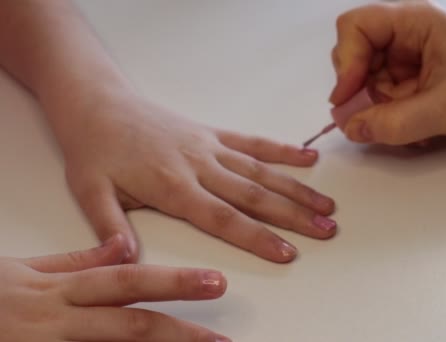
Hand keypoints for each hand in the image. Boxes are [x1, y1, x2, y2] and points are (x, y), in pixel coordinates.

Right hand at [0, 235, 230, 341]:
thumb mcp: (23, 270)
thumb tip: (125, 246)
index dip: (173, 282)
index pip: (126, 281)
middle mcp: (54, 323)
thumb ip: (77, 261)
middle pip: (129, 327)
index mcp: (57, 290)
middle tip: (224, 340)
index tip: (216, 282)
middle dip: (181, 334)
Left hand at [55, 90, 336, 262]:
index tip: (287, 252)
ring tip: (326, 206)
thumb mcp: (89, 192)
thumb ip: (109, 227)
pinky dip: (282, 150)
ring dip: (297, 189)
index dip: (258, 236)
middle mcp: (200, 165)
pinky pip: (252, 142)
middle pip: (254, 195)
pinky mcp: (212, 133)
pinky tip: (308, 158)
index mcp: (173, 185)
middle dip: (293, 216)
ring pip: (261, 171)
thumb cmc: (94, 150)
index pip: (223, 218)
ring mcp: (210, 147)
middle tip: (325, 231)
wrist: (98, 105)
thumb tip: (124, 259)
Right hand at [329, 1, 445, 144]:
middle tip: (371, 117)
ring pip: (363, 80)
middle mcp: (403, 34)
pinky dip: (386, 115)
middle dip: (356, 89)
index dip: (345, 60)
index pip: (356, 26)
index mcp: (414, 22)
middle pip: (352, 53)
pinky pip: (378, 95)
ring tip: (404, 125)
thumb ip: (396, 123)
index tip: (347, 97)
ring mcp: (403, 57)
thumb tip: (351, 129)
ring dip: (373, 107)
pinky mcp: (406, 77)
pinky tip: (412, 126)